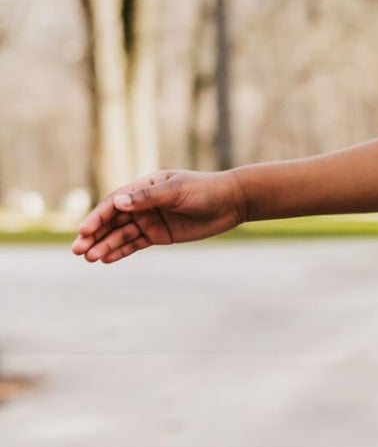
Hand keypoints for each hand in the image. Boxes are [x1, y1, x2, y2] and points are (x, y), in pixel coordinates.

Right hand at [70, 169, 246, 263]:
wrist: (231, 202)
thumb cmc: (205, 190)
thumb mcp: (177, 191)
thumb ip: (148, 197)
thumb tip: (118, 202)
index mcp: (144, 187)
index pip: (114, 203)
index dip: (97, 217)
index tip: (84, 231)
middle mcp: (143, 204)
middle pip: (112, 221)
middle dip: (94, 235)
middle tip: (78, 250)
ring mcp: (150, 220)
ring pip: (121, 234)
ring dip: (104, 245)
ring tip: (89, 258)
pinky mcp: (160, 234)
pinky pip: (135, 244)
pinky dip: (120, 251)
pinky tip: (106, 259)